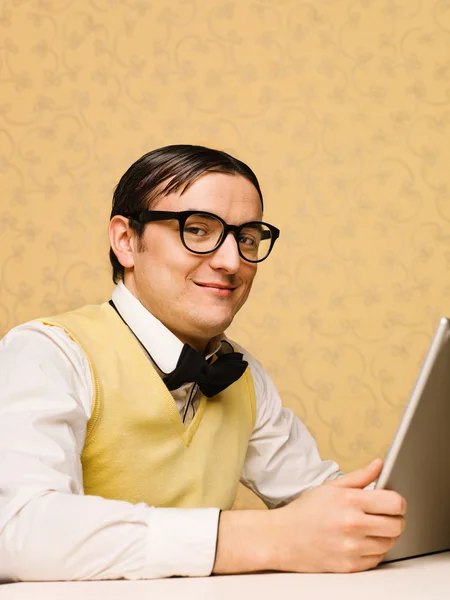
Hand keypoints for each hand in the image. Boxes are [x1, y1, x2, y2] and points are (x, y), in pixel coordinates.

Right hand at [269, 458, 406, 572]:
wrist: (283, 538)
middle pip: (397, 525)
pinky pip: (377, 559)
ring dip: (385, 536)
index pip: (394, 503)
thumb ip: (359, 476)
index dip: (398, 502)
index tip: (392, 502)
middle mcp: (352, 524)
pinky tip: (361, 541)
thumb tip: (379, 464)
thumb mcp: (330, 487)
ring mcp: (352, 547)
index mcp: (349, 501)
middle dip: (395, 519)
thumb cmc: (306, 511)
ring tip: (370, 528)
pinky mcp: (350, 566)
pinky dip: (374, 550)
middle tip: (385, 516)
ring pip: (389, 543)